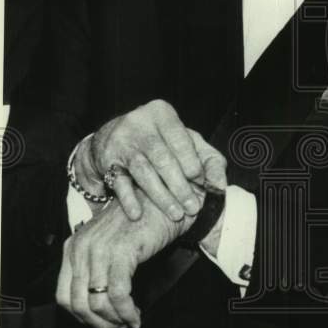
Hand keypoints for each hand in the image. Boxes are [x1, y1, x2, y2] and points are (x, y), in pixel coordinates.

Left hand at [56, 193, 179, 327]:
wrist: (166, 199)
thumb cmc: (142, 221)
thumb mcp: (109, 242)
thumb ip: (96, 266)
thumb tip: (96, 305)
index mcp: (73, 246)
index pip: (63, 295)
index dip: (82, 316)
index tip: (102, 321)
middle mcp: (80, 247)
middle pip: (77, 303)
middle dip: (98, 323)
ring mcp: (99, 249)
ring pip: (97, 303)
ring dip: (114, 320)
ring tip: (129, 322)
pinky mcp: (121, 252)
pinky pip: (119, 294)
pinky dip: (126, 312)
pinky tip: (136, 316)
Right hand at [75, 99, 224, 222]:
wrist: (113, 138)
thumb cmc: (162, 142)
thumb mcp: (187, 142)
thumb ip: (209, 160)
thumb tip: (220, 185)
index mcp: (162, 113)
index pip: (180, 139)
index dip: (192, 163)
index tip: (201, 183)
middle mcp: (139, 123)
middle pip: (162, 158)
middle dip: (179, 186)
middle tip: (192, 207)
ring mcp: (121, 141)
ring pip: (143, 171)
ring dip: (160, 196)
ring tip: (175, 214)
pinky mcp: (106, 159)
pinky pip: (118, 181)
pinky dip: (128, 199)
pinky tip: (138, 214)